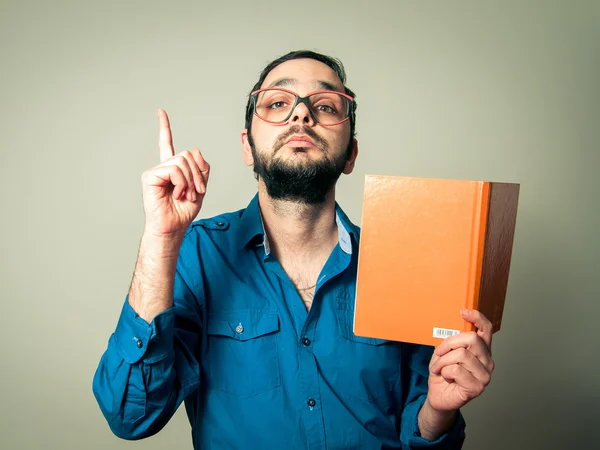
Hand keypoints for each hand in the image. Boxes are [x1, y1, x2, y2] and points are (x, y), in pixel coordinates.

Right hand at [141, 109, 209, 237]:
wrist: (172, 227)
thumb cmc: (183, 211)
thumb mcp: (200, 188)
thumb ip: (201, 169)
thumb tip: (196, 153)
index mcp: (172, 169)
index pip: (167, 144)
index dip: (164, 128)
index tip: (161, 112)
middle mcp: (162, 167)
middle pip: (187, 154)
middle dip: (198, 174)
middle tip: (197, 192)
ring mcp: (155, 171)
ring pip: (182, 161)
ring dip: (191, 180)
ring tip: (187, 195)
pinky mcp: (150, 176)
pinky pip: (174, 169)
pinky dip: (182, 182)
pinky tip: (177, 193)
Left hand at [426, 310, 494, 411]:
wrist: (438, 395)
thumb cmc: (442, 372)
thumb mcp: (444, 352)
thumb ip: (452, 341)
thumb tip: (452, 326)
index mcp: (481, 349)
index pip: (486, 329)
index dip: (477, 318)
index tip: (462, 312)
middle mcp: (487, 361)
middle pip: (472, 339)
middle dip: (449, 344)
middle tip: (439, 353)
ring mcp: (485, 375)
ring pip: (462, 355)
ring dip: (443, 360)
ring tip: (440, 368)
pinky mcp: (478, 387)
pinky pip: (456, 370)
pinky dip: (444, 371)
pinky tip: (445, 377)